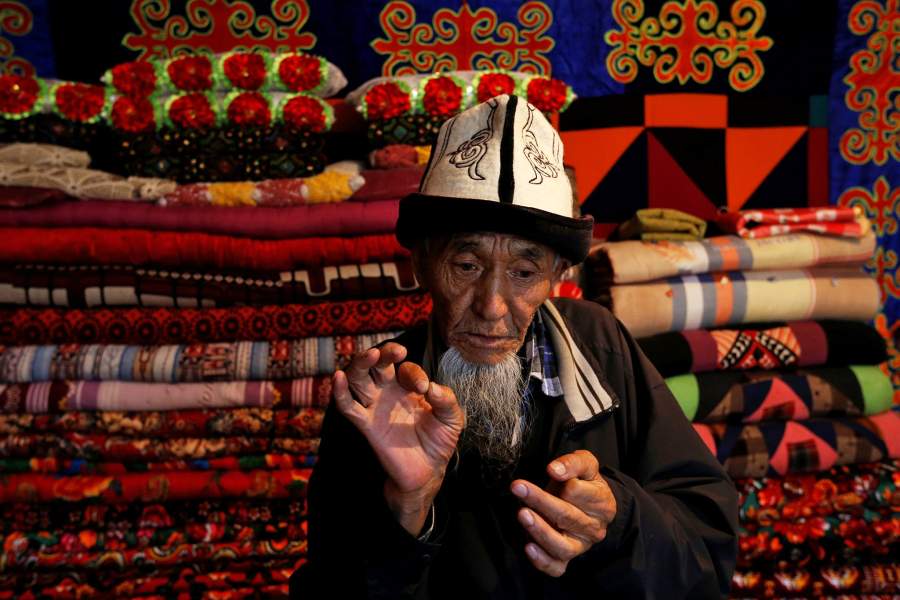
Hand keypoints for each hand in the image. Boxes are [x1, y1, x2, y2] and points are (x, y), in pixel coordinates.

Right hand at [333, 342, 464, 534]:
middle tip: (397, 352)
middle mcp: (389, 392)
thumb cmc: (439, 441)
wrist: (428, 471)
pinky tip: (338, 377)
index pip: (406, 369)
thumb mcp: (452, 418)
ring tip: (371, 355)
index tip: (424, 389)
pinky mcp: (366, 425)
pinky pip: (348, 406)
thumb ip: (447, 401)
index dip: (414, 373)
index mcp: (409, 386)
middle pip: (377, 363)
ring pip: (358, 377)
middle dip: (384, 352)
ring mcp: (376, 407)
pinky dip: (340, 391)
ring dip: (360, 363)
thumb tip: (432, 387)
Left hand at [510, 450, 616, 576]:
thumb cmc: (583, 482)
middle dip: (541, 501)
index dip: (564, 483)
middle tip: (519, 488)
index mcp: (602, 503)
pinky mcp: (565, 560)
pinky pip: (555, 567)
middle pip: (567, 517)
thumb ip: (572, 463)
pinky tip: (528, 547)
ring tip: (522, 514)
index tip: (549, 470)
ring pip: (562, 546)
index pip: (580, 493)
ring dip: (540, 530)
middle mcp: (594, 529)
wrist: (586, 505)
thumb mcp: (585, 465)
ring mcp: (580, 546)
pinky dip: (542, 560)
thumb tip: (554, 469)